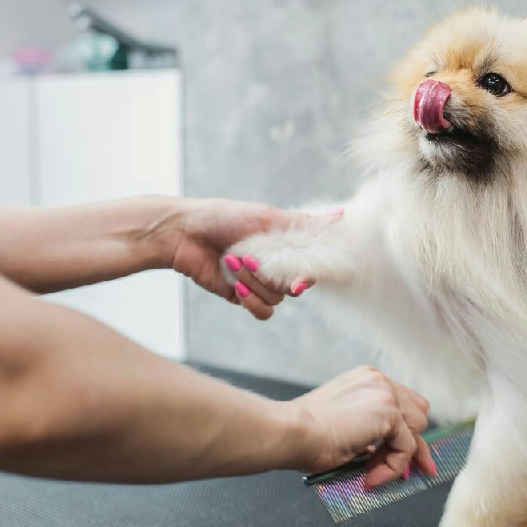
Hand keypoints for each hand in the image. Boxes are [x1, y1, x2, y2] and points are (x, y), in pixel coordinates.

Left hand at [159, 198, 338, 319]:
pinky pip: (263, 311)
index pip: (313, 266)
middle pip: (296, 285)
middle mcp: (278, 265)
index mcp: (287, 245)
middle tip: (249, 256)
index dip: (311, 275)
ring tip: (233, 261)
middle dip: (272, 274)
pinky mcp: (243, 297)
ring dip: (254, 282)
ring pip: (278, 299)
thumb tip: (341, 216)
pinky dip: (251, 300)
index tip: (300, 280)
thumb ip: (304, 224)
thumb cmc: (224, 217)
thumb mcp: (267, 217)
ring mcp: (261, 283)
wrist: (185, 233)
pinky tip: (235, 284)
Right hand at [290, 365, 437, 487]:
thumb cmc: (304, 433)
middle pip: (417, 413)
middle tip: (408, 471)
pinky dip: (393, 467)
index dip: (405, 432)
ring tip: (372, 473)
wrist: (292, 432)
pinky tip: (372, 477)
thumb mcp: (344, 425)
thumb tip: (382, 452)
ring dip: (398, 457)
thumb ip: (367, 429)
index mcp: (366, 380)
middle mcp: (379, 381)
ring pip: (416, 431)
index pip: (402, 403)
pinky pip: (406, 448)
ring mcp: (386, 394)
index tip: (410, 457)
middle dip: (412, 443)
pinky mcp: (389, 413)